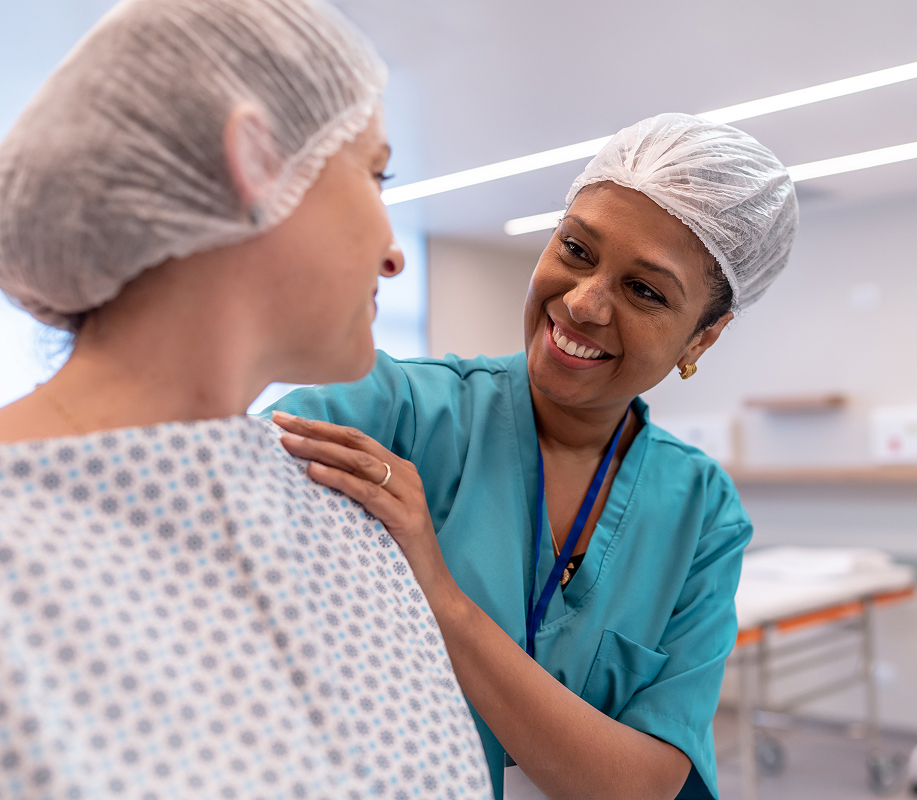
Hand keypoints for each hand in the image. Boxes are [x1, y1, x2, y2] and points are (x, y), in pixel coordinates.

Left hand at [271, 411, 456, 600]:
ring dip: (321, 449)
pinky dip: (338, 479)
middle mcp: (406, 476)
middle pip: (355, 443)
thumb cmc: (397, 556)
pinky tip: (314, 472)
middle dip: (315, 430)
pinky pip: (367, 492)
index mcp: (399, 471)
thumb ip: (355, 493)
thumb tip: (309, 475)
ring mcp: (409, 496)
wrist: (434, 592)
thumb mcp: (374, 516)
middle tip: (280, 422)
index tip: (285, 419)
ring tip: (289, 444)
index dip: (321, 427)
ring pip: (359, 462)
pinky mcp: (406, 518)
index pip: (355, 439)